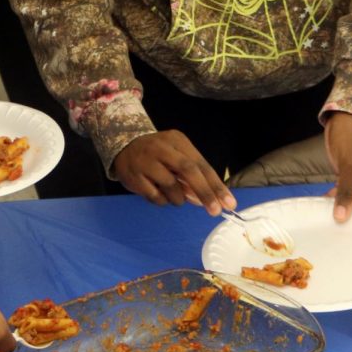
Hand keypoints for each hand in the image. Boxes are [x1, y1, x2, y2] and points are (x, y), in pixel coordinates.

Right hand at [110, 131, 233, 214]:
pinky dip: (162, 200)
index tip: (229, 204)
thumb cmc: (158, 154)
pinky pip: (156, 196)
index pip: (201, 164)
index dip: (216, 185)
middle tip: (215, 211)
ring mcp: (146, 161)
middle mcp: (161, 147)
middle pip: (188, 170)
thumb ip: (193, 176)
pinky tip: (159, 193)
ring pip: (172, 187)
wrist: (122, 145)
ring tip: (175, 196)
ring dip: (179, 199)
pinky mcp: (134, 176)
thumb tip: (208, 200)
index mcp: (177, 140)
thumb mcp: (177, 156)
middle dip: (204, 193)